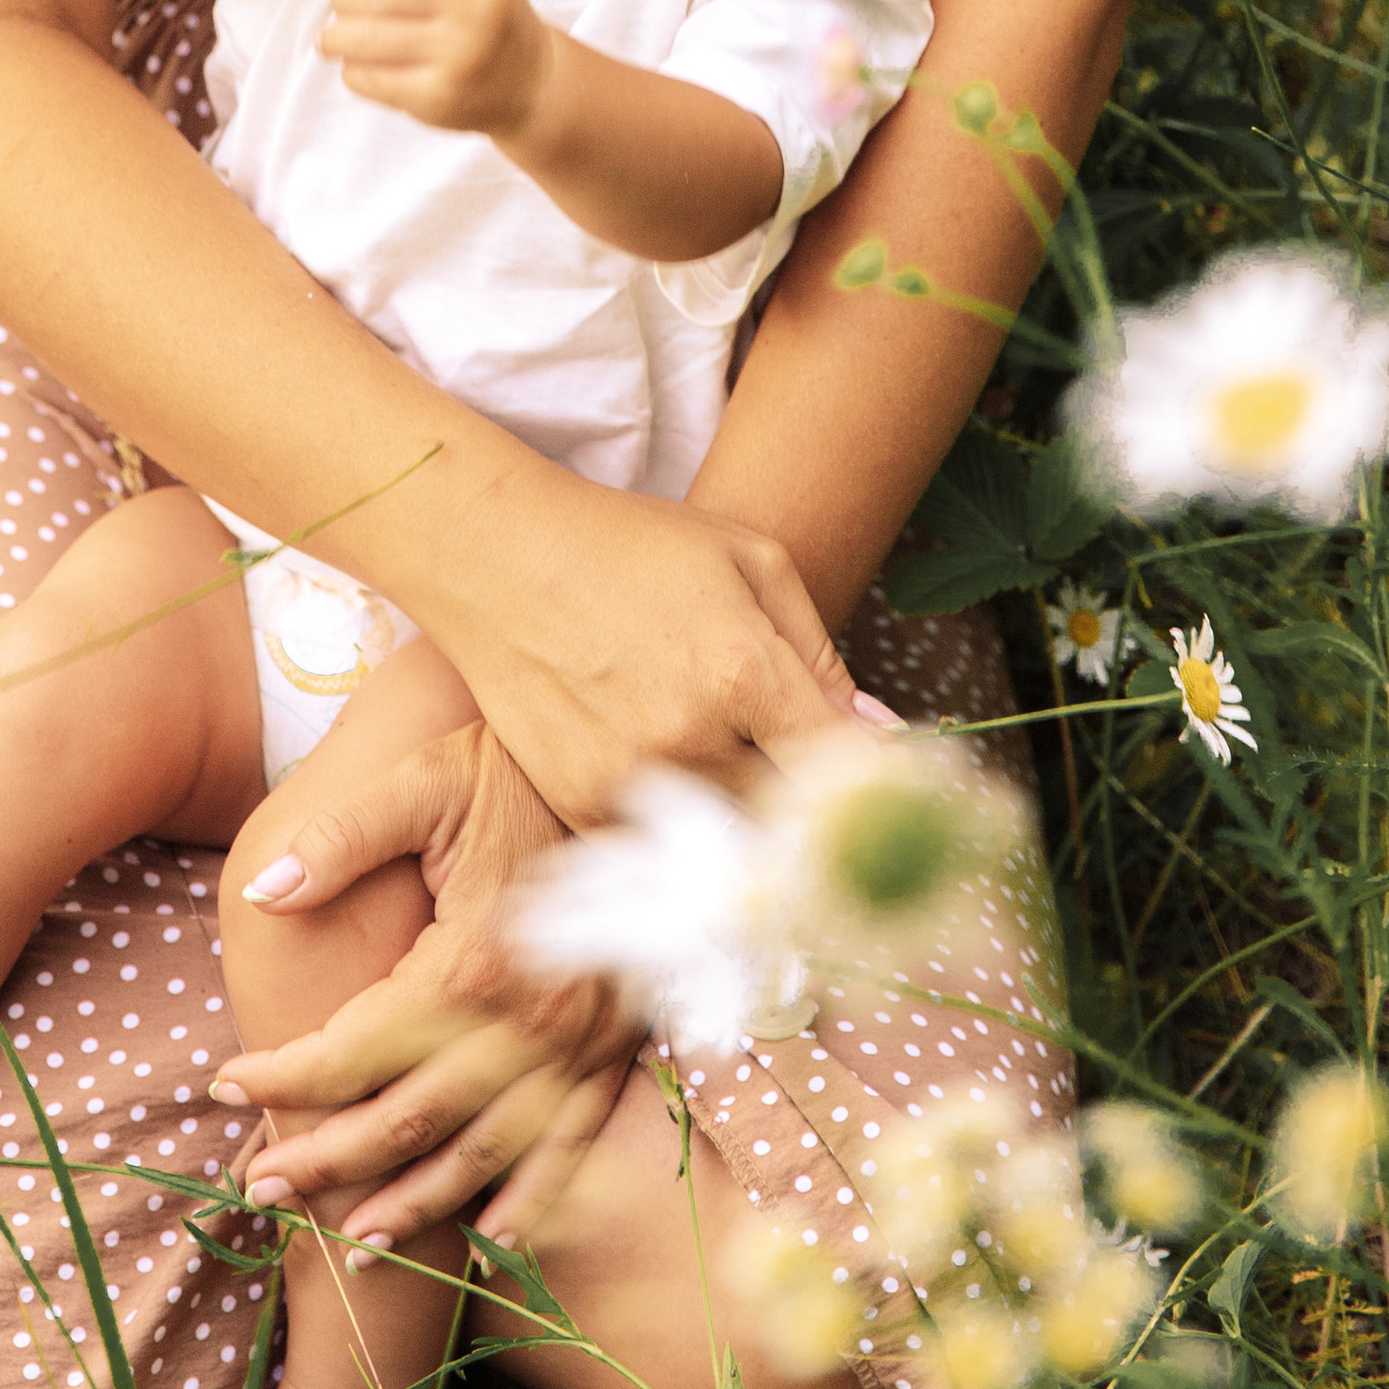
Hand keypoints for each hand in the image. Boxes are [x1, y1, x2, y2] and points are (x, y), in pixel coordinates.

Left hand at [213, 722, 639, 1248]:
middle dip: (326, 1161)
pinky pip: (568, 1149)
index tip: (225, 1084)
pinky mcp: (609, 1054)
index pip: (353, 1049)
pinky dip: (530, 1203)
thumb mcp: (424, 784)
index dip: (283, 1076)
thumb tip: (263, 891)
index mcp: (469, 961)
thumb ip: (342, 839)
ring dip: (412, 1205)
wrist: (631, 775)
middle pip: (406, 1120)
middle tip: (260, 1186)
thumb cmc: (512, 777)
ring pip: (479, 1156)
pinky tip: (488, 1240)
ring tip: (348, 1241)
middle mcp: (524, 1023)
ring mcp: (573, 1049)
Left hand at [315, 0, 548, 136]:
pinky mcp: (439, 99)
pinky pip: (367, 78)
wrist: (531, 82)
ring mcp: (458, 57)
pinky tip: (358, 66)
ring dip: (336, 35)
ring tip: (333, 36)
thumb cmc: (486, 12)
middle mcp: (475, 9)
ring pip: (362, 37)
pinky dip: (351, 70)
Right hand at [412, 478, 864, 835]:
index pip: (841, 764)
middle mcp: (690, 736)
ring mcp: (632, 779)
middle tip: (819, 786)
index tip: (888, 786)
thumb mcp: (748, 560)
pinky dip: (683, 824)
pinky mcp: (582, 804)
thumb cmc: (632, 545)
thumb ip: (820, 652)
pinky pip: (661, 843)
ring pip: (728, 837)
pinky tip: (682, 776)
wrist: (500, 557)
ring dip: (750, 816)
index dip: (874, 782)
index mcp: (743, 670)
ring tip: (746, 772)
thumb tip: (878, 731)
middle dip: (814, 807)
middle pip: (790, 815)